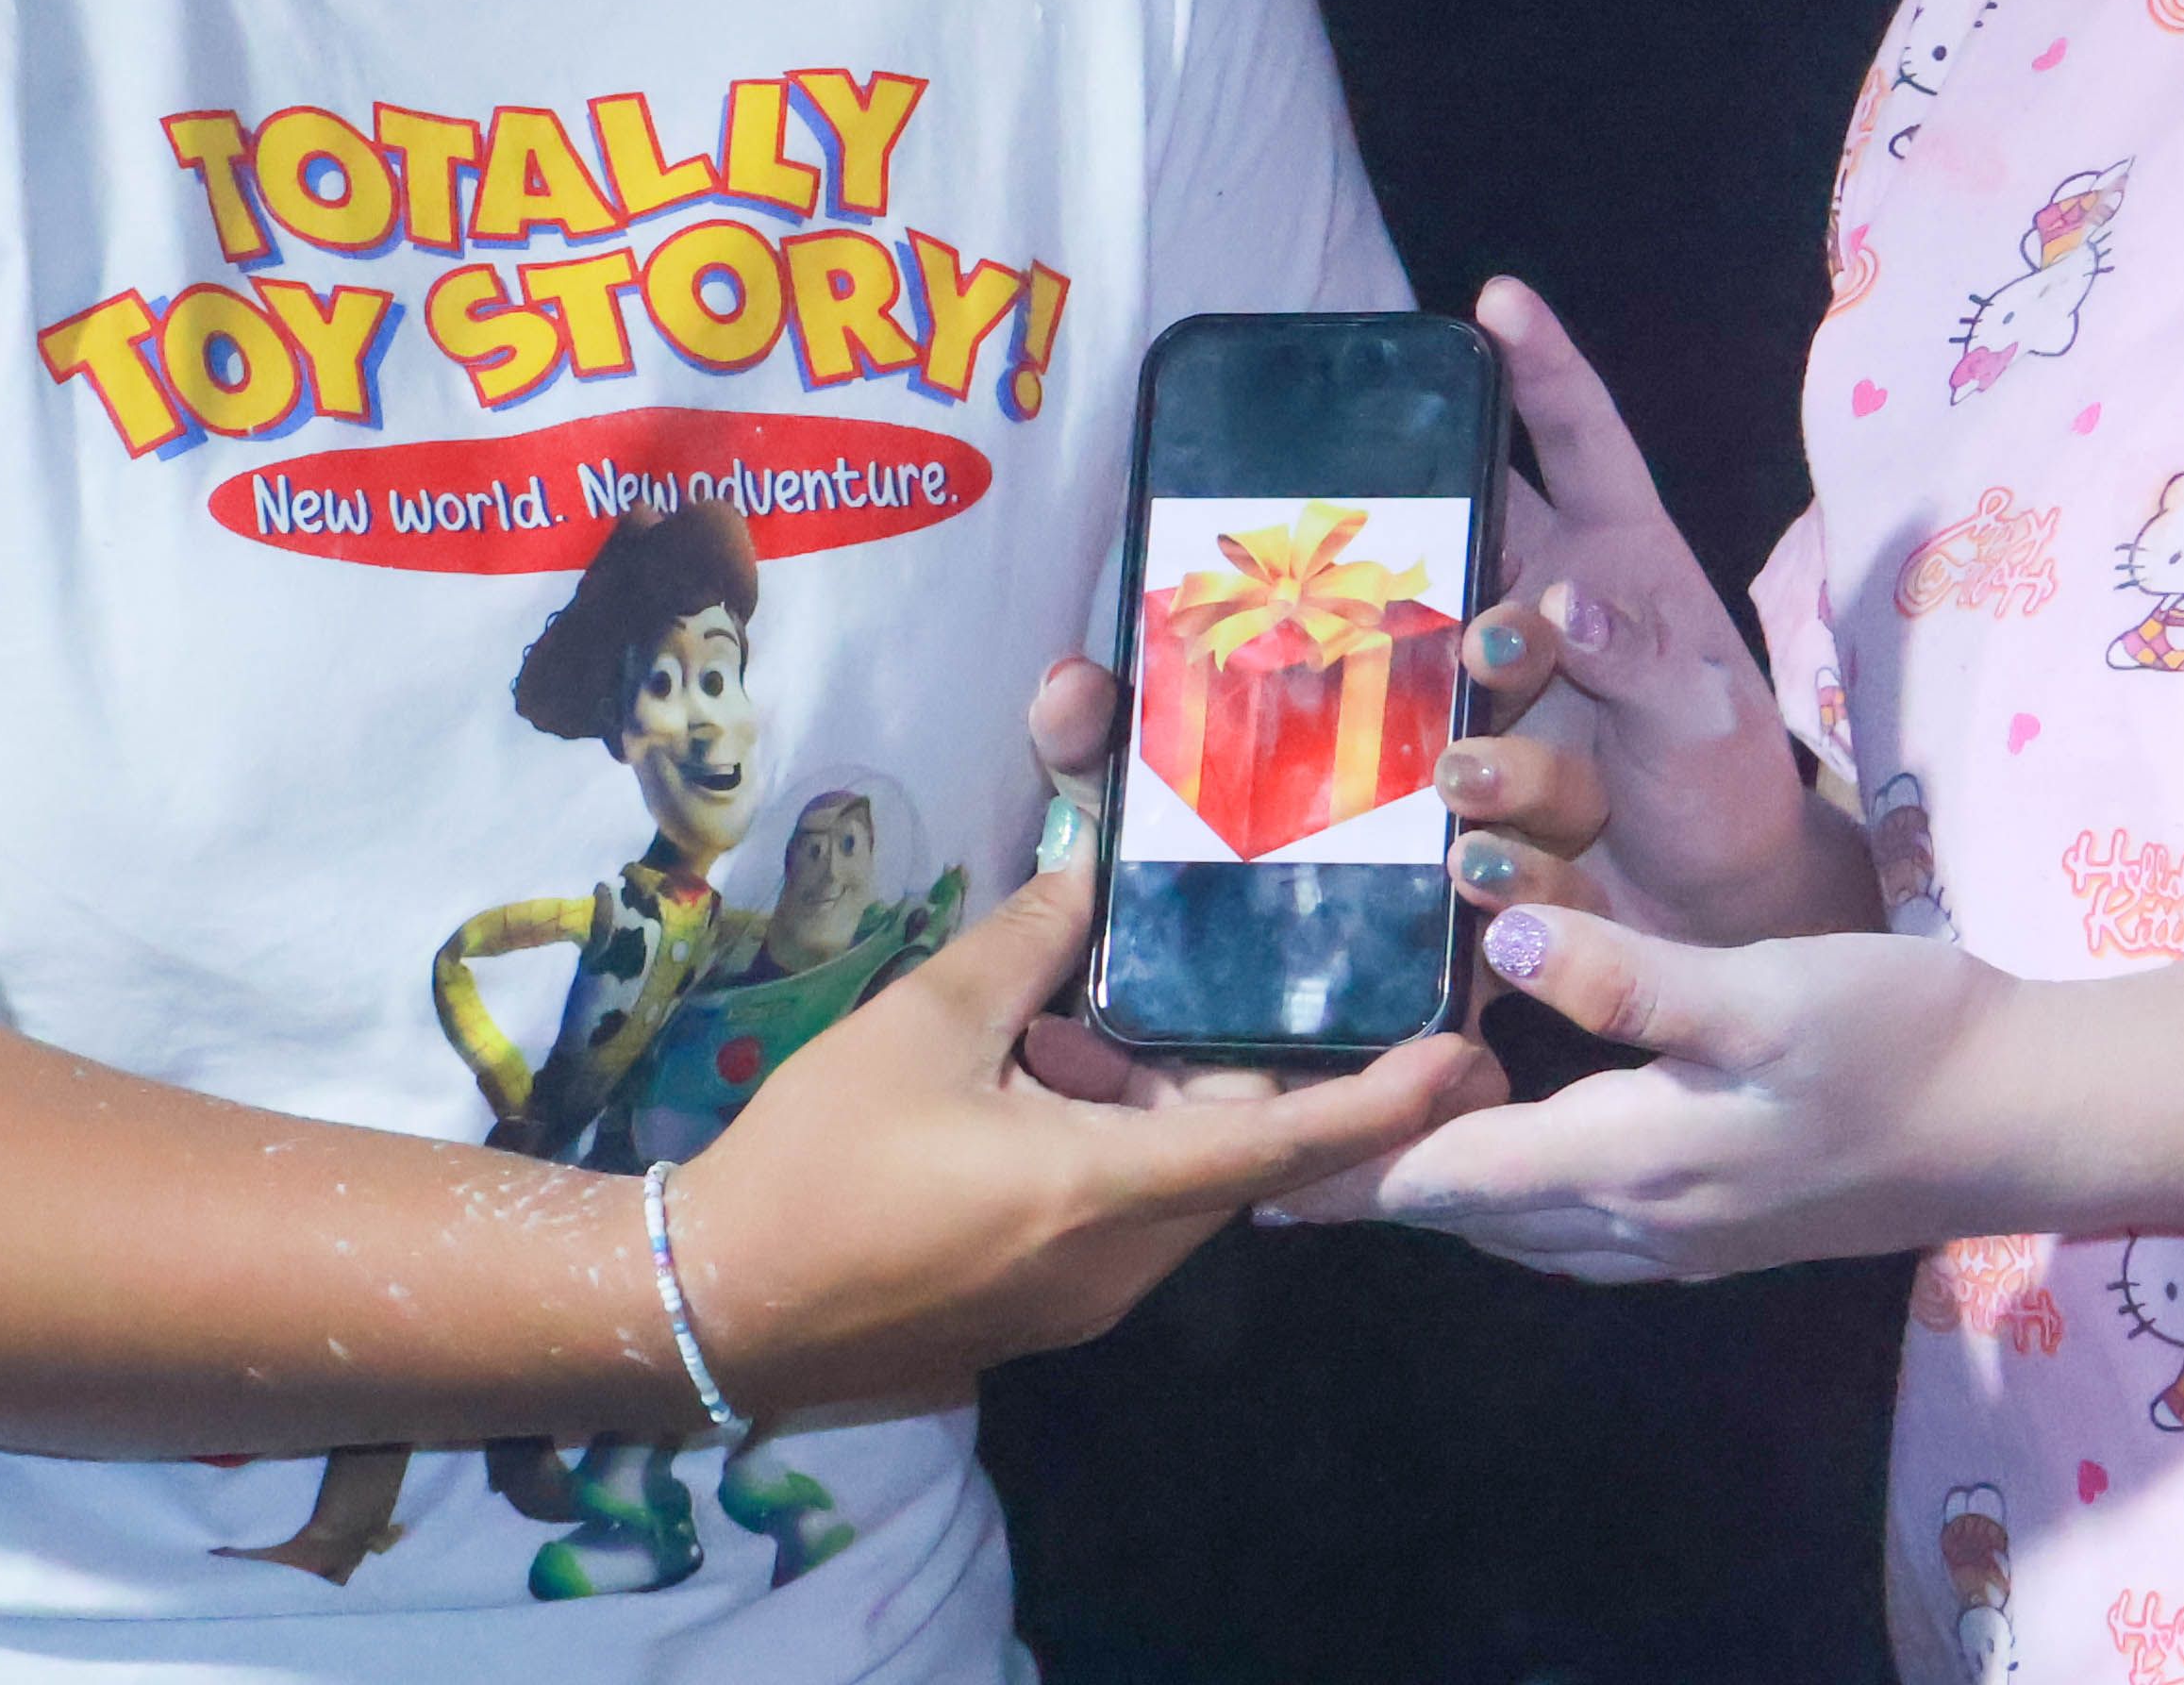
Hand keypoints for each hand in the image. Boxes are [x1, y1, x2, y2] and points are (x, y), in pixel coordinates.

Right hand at [661, 850, 1497, 1409]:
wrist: (718, 1303)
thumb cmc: (819, 1161)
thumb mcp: (921, 1023)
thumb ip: (1025, 945)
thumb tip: (1094, 876)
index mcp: (1102, 1194)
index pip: (1280, 1145)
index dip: (1383, 1103)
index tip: (1465, 1060)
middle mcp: (1119, 1265)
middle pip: (1238, 1161)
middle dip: (1267, 1073)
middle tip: (1314, 981)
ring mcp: (1081, 1299)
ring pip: (1180, 1186)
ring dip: (1178, 1103)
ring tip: (1146, 1003)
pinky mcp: (1042, 1306)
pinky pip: (1127, 1215)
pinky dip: (1127, 1141)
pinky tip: (1065, 1067)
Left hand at [1285, 903, 2021, 1282]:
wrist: (2030, 1120)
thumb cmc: (1906, 1039)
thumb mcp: (1766, 989)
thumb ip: (1631, 977)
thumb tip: (1503, 946)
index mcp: (1634, 1162)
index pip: (1447, 1179)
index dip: (1343, 1166)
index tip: (1242, 1154)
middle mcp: (1643, 1223)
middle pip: (1468, 1215)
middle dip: (1369, 1182)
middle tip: (1276, 1135)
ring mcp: (1689, 1237)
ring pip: (1523, 1228)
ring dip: (1441, 1190)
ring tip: (1364, 1138)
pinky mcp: (1727, 1226)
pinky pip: (1577, 1227)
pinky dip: (1513, 1191)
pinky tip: (1507, 1144)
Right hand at [1438, 277, 1874, 943]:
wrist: (1712, 916)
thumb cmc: (1727, 785)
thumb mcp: (1708, 719)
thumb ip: (1644, 661)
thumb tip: (1565, 602)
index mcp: (1619, 562)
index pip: (1578, 442)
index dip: (1539, 365)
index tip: (1497, 299)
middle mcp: (1545, 610)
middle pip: (1469, 548)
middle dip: (1454, 582)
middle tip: (1487, 647)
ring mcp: (1498, 691)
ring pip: (1443, 674)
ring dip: (1479, 738)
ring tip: (1493, 787)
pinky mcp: (1468, 775)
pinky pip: (1438, 782)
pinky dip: (1473, 830)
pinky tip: (1497, 868)